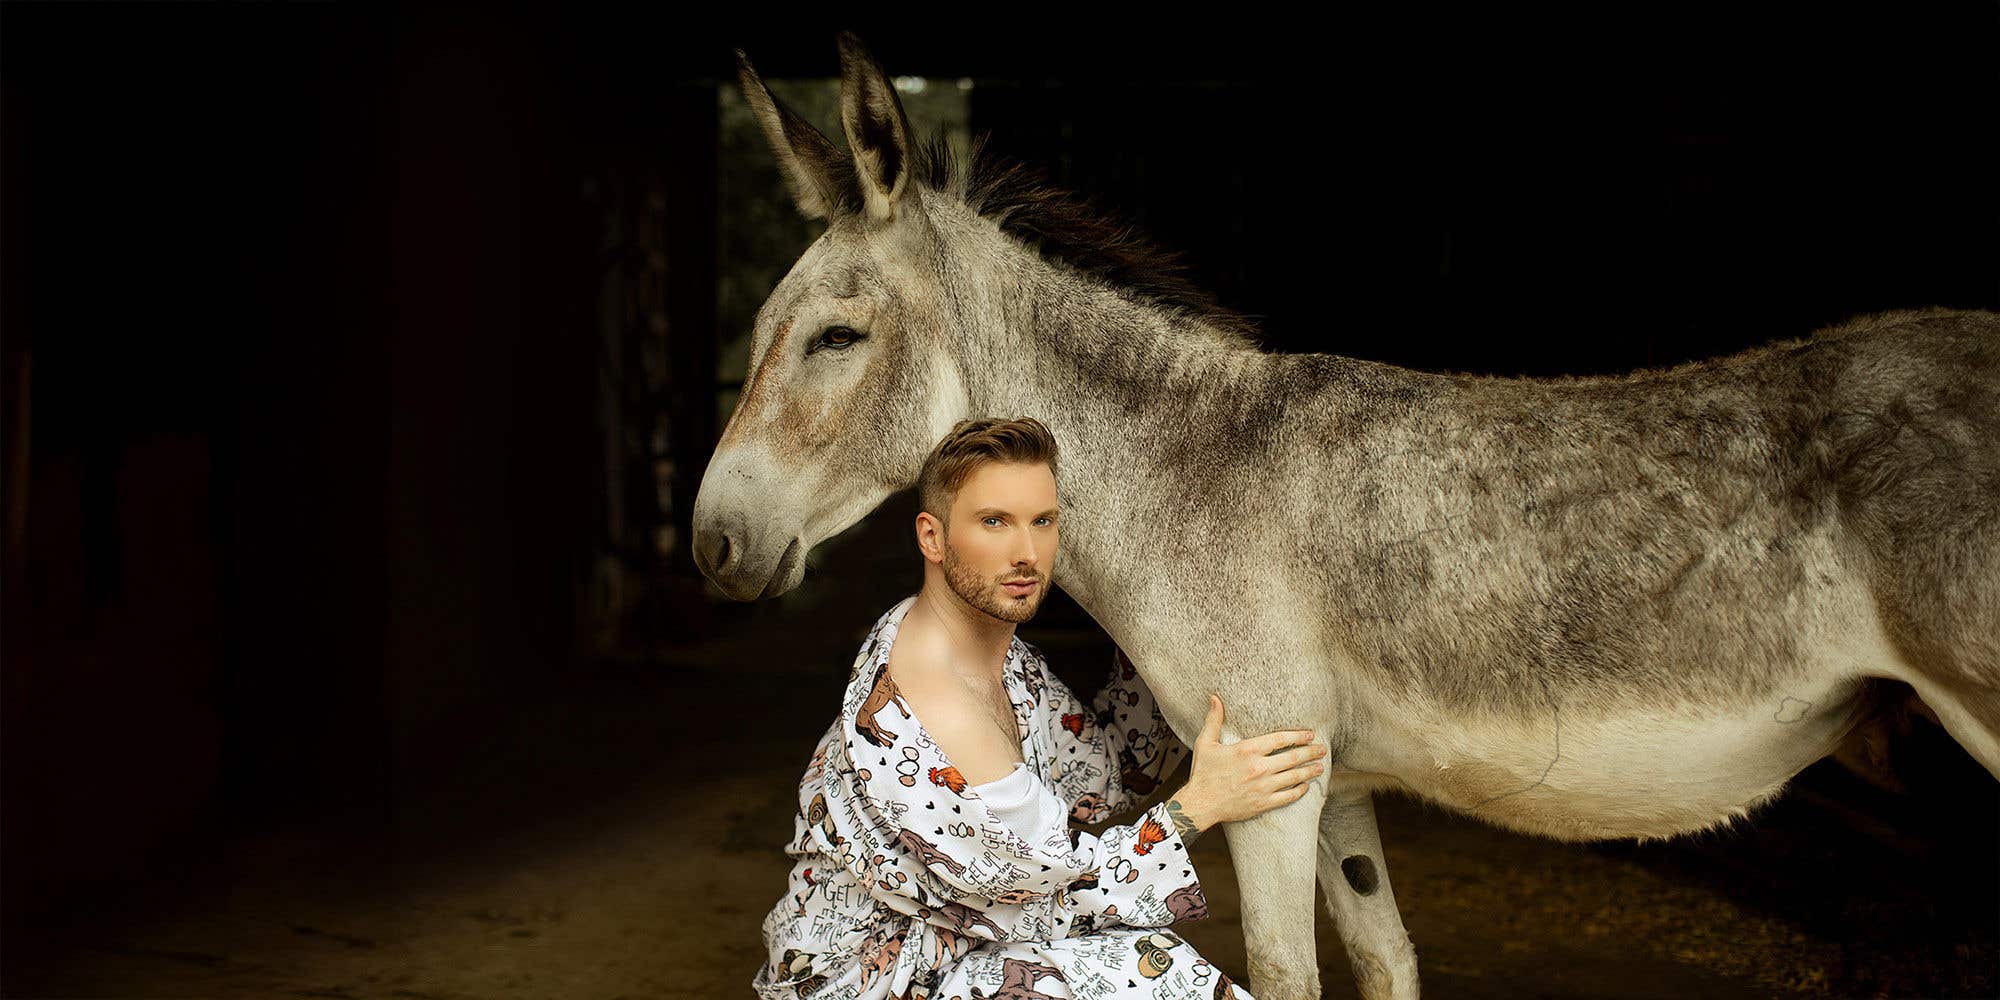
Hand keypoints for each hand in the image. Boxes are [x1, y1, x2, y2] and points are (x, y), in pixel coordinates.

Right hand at [1173, 693, 1324, 831]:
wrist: (1200, 804)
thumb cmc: (1203, 773)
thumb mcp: (1205, 743)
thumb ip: (1214, 720)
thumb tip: (1214, 698)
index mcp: (1247, 750)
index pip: (1280, 739)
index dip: (1298, 736)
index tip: (1310, 734)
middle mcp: (1259, 768)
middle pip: (1293, 758)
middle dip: (1311, 752)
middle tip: (1322, 749)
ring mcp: (1263, 787)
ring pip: (1294, 777)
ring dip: (1309, 771)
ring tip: (1320, 766)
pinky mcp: (1263, 803)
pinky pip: (1288, 796)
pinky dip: (1299, 791)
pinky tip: (1305, 787)